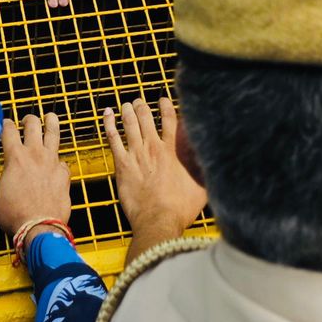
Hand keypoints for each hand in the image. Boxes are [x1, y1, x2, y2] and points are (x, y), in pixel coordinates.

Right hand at [0, 112, 70, 243]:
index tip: (3, 124)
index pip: (8, 129)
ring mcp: (52, 162)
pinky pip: (62, 161)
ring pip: (53, 132)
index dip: (4, 123)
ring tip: (49, 117)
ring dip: (50, 122)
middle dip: (28, 119)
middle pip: (33, 123)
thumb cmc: (14, 214)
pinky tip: (56, 163)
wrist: (40, 228)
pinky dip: (58, 161)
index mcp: (15, 157)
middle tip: (26, 122)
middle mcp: (35, 154)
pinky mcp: (64, 174)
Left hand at [104, 97, 206, 239]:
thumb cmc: (180, 209)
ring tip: (126, 105)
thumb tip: (213, 160)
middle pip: (145, 117)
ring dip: (127, 111)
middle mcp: (153, 148)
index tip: (163, 100)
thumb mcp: (201, 187)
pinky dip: (109, 123)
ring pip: (129, 123)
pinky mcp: (121, 164)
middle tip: (139, 102)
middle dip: (142, 106)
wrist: (158, 221)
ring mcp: (136, 154)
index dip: (165, 106)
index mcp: (172, 151)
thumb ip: (204, 170)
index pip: (169, 119)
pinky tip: (107, 114)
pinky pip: (113, 138)